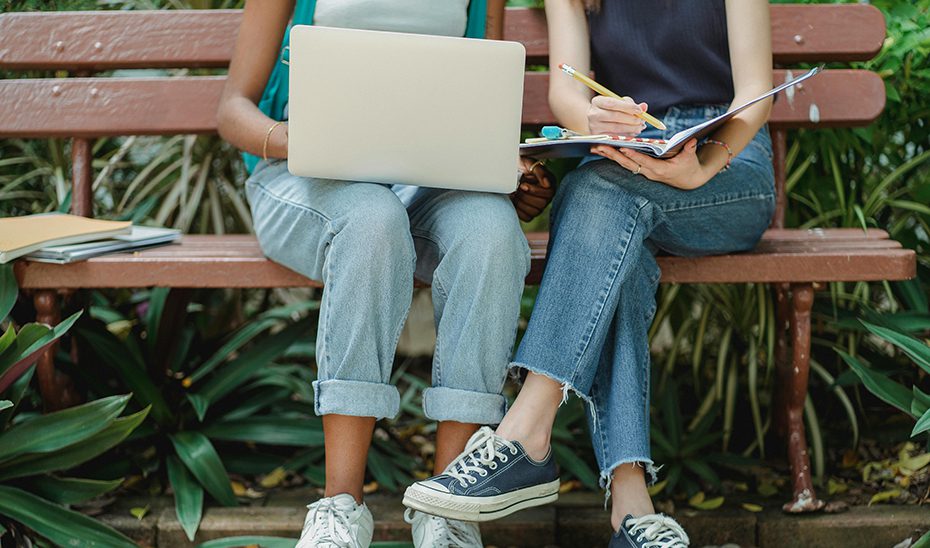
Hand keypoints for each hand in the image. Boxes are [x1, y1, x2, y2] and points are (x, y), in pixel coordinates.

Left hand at [513, 157, 555, 220]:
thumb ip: (539, 171)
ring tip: (515, 193)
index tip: (522, 184)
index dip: (534, 190)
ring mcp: (539, 207)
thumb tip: (546, 183)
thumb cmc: (522, 167)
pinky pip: (527, 218)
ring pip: (534, 212)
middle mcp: (546, 197)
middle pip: (541, 204)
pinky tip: (514, 201)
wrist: (510, 173)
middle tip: (517, 189)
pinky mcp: (530, 214)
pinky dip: (519, 210)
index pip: (548, 193)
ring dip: (521, 203)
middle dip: (526, 196)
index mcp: (549, 185)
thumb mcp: (530, 163)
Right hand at [587, 96, 647, 136]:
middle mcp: (593, 114)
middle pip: (615, 116)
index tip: (640, 110)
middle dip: (631, 119)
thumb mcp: (618, 103)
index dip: (628, 107)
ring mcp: (594, 127)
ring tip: (640, 127)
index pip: (613, 103)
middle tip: (642, 120)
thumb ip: (630, 104)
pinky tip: (633, 132)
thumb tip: (644, 107)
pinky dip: (626, 135)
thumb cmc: (610, 110)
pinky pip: (615, 137)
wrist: (595, 121)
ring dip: (631, 128)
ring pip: (616, 128)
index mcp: (597, 101)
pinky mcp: (598, 137)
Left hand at [591, 138, 713, 189]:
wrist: (688, 180)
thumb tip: (691, 140)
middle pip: (628, 163)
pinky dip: (614, 157)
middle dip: (613, 154)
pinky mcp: (640, 170)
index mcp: (660, 170)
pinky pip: (625, 163)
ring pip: (623, 164)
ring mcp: (643, 172)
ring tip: (595, 148)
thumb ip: (689, 149)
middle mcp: (648, 172)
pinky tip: (603, 151)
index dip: (633, 155)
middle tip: (600, 146)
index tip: (622, 147)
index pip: (644, 162)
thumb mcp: (690, 158)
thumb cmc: (688, 166)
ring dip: (609, 156)